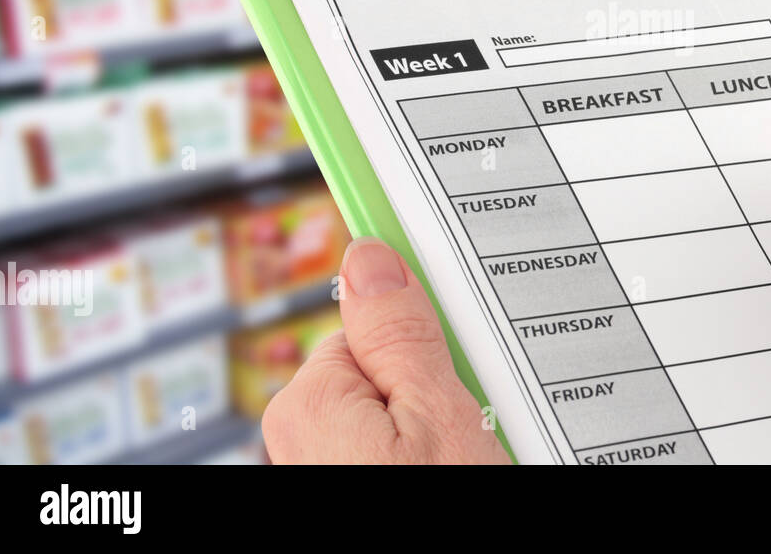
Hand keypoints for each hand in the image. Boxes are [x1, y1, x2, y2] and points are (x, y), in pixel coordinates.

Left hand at [262, 237, 510, 463]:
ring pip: (395, 417)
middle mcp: (298, 436)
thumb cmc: (442, 511)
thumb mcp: (438, 416)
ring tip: (467, 461)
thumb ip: (401, 335)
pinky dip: (428, 455)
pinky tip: (452, 468)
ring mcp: (321, 463)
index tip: (461, 360)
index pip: (377, 327)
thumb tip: (370, 258)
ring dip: (437, 434)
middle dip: (435, 394)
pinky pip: (392, 447)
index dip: (428, 345)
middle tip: (471, 436)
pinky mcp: (346, 477)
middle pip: (386, 372)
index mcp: (309, 403)